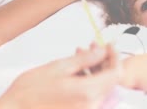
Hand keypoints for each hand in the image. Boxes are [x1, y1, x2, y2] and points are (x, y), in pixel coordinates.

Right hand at [0, 44, 120, 108]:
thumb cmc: (30, 90)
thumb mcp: (58, 67)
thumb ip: (85, 59)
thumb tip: (103, 51)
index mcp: (87, 92)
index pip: (116, 73)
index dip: (115, 56)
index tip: (108, 45)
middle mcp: (91, 106)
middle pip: (110, 82)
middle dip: (105, 62)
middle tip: (93, 47)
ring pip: (101, 89)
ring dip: (96, 72)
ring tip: (80, 57)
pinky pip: (92, 97)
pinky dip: (89, 83)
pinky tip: (75, 72)